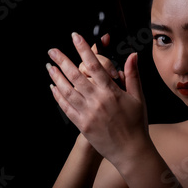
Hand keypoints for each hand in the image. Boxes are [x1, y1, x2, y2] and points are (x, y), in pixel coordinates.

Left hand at [46, 32, 148, 166]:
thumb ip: (132, 75)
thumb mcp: (138, 97)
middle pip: (75, 76)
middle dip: (62, 61)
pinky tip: (53, 88)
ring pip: (67, 91)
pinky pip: (66, 108)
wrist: (130, 151)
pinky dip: (58, 96)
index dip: (84, 49)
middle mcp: (97, 100)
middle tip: (52, 50)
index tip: (75, 37)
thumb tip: (132, 55)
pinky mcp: (82, 124)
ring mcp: (87, 113)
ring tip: (49, 66)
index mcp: (111, 92)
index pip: (95, 65)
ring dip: (56, 77)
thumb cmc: (136, 123)